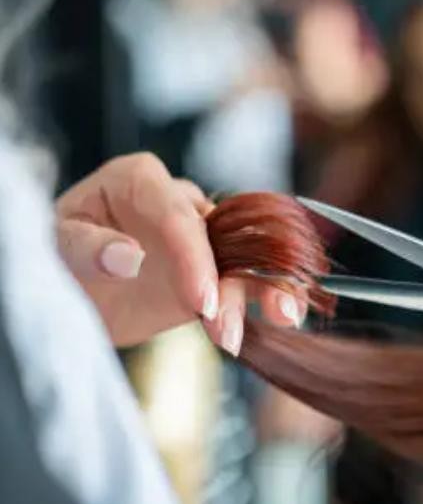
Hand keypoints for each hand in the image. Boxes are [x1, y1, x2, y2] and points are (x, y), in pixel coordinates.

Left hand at [56, 153, 305, 350]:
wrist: (69, 290)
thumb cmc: (55, 254)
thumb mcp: (55, 245)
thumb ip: (87, 247)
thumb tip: (127, 257)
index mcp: (139, 180)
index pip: (177, 213)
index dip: (194, 255)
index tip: (200, 299)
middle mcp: (178, 203)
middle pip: (221, 234)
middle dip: (231, 278)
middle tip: (223, 323)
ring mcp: (200, 238)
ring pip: (244, 258)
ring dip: (264, 288)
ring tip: (281, 318)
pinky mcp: (213, 272)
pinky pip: (248, 280)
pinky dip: (269, 297)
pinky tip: (287, 314)